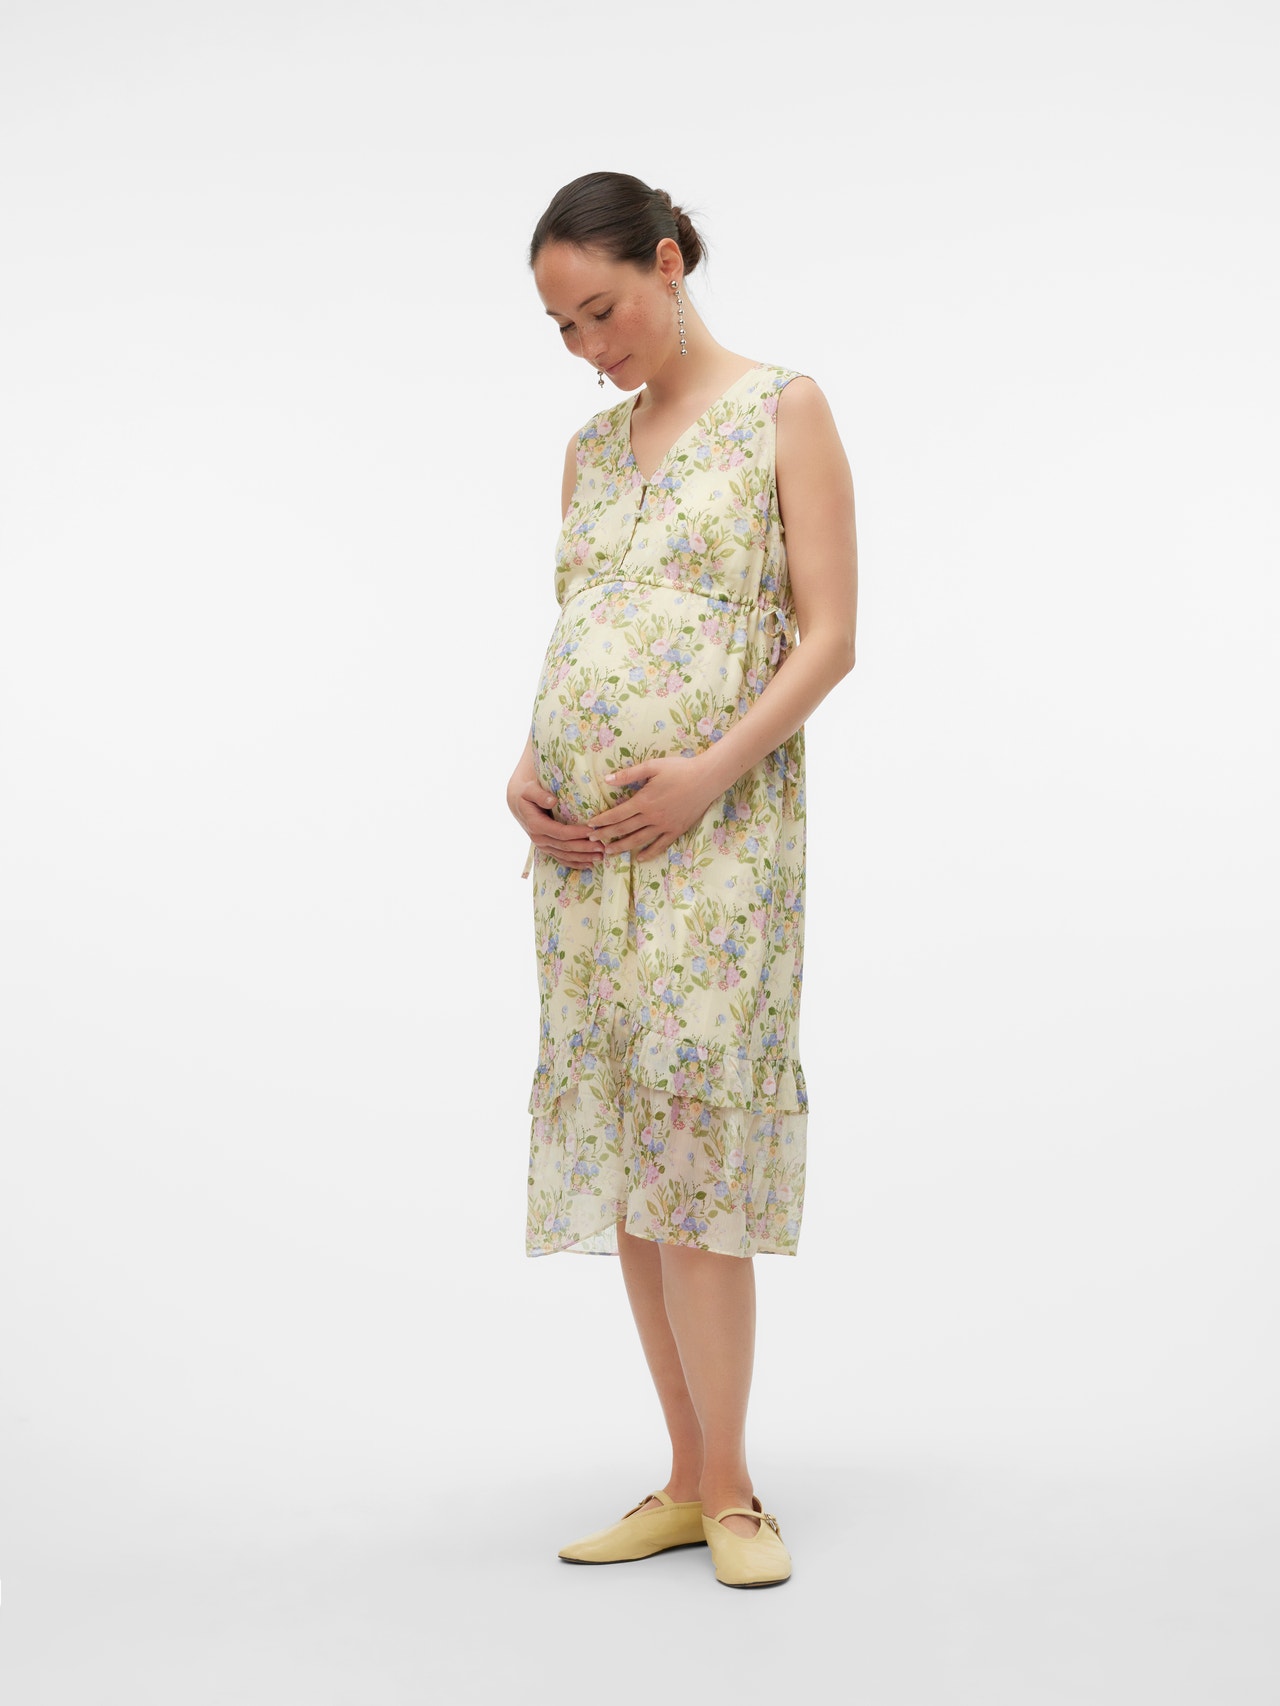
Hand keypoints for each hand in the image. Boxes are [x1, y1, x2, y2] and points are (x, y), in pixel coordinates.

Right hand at [508, 776, 605, 869]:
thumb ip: (540, 795)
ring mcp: (543, 846)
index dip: (577, 834)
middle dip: (585, 848)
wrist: (517, 802)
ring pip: (565, 856)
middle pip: (565, 847)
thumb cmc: (526, 793)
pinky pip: (562, 859)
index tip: (592, 832)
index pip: (560, 833)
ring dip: (583, 858)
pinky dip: (575, 863)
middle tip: (602, 847)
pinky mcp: (547, 848)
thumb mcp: (529, 790)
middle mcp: (539, 838)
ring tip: (601, 857)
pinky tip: (589, 865)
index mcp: (536, 825)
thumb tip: (553, 800)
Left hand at [587, 754, 723, 861]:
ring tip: (609, 852)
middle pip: (624, 830)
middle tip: (592, 841)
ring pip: (639, 840)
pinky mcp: (676, 830)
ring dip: (622, 847)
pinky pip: (660, 846)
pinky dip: (648, 853)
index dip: (602, 821)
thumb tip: (606, 779)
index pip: (617, 815)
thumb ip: (628, 774)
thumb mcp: (652, 766)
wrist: (706, 779)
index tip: (590, 825)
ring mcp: (664, 826)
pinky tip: (639, 858)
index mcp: (643, 801)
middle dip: (606, 836)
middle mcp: (651, 817)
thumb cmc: (679, 769)